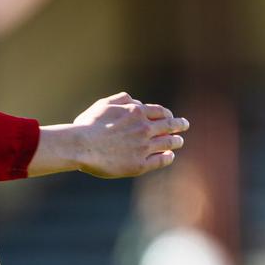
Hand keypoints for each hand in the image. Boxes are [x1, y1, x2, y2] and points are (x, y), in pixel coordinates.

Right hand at [72, 93, 188, 177]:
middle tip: (184, 125)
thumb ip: (121, 99)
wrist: (81, 146)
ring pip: (168, 143)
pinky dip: (168, 157)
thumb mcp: (103, 105)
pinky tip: (169, 156)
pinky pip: (161, 160)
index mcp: (137, 112)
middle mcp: (144, 128)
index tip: (170, 117)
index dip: (167, 114)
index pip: (160, 112)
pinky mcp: (140, 164)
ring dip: (176, 141)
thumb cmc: (87, 126)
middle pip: (169, 126)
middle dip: (179, 125)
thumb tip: (135, 101)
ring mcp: (144, 147)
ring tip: (178, 142)